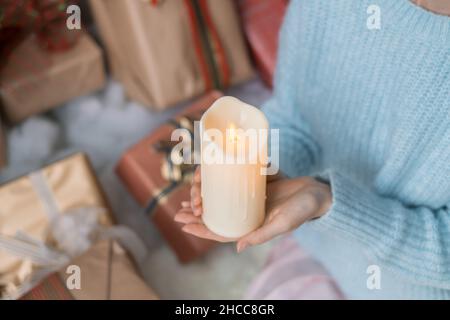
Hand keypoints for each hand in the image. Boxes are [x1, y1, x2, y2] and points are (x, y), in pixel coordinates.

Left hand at [174, 167, 331, 251]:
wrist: (316, 192)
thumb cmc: (302, 211)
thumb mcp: (282, 224)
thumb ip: (262, 235)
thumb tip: (239, 247)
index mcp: (251, 228)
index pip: (221, 232)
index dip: (201, 230)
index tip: (183, 224)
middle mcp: (247, 215)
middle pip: (217, 216)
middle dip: (197, 214)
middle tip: (180, 209)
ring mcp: (249, 200)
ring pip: (222, 201)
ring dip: (205, 198)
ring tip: (190, 194)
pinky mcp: (253, 185)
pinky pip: (232, 185)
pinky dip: (219, 182)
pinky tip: (208, 177)